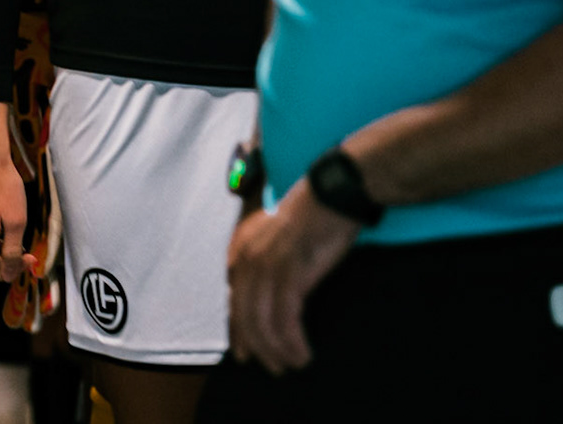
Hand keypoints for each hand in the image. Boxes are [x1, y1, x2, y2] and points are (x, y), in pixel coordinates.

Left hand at [227, 179, 358, 373]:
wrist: (332, 194)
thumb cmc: (311, 217)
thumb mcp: (276, 241)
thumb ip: (263, 265)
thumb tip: (261, 297)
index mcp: (240, 250)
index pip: (231, 300)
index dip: (237, 330)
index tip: (244, 352)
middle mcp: (246, 258)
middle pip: (243, 315)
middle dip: (256, 347)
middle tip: (271, 368)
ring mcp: (267, 265)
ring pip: (263, 321)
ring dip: (277, 350)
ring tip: (292, 365)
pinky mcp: (291, 272)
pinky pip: (285, 318)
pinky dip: (292, 342)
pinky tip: (302, 354)